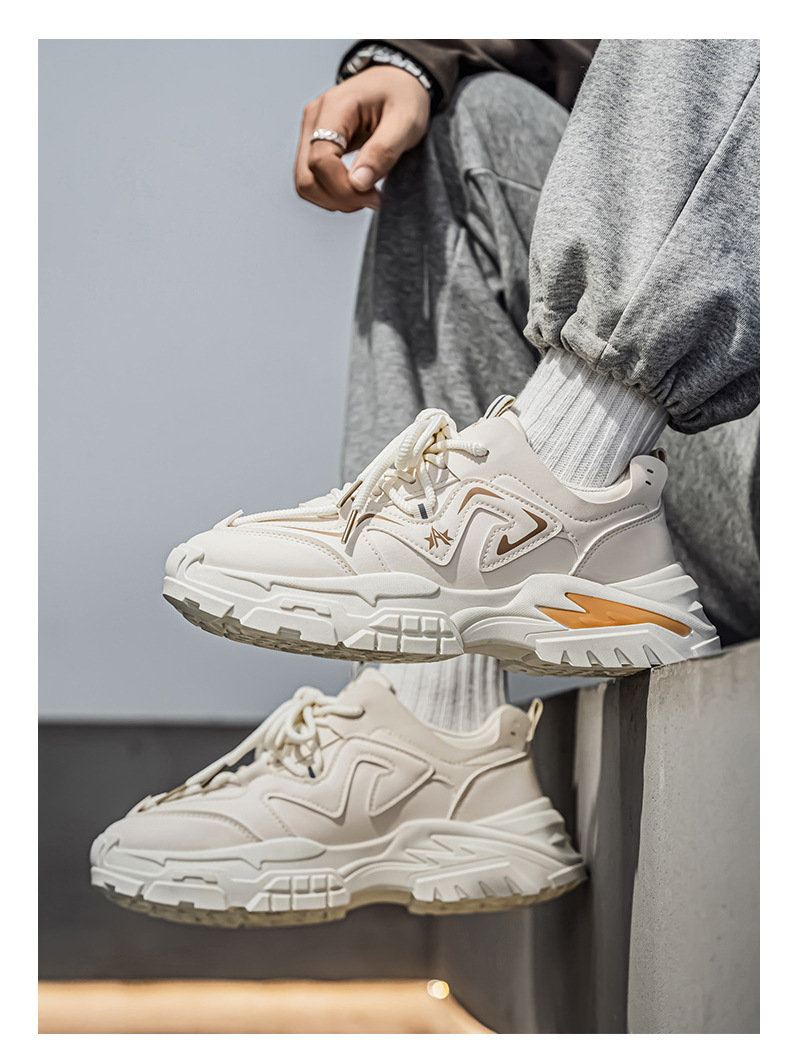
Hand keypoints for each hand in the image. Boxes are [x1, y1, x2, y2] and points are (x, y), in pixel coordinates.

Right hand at [295, 65, 430, 212]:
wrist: (397, 81)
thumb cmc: (403, 96)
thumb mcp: (405, 121)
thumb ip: (383, 151)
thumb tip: (358, 183)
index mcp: (334, 107)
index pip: (321, 159)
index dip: (343, 187)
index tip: (374, 196)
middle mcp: (314, 120)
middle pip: (307, 176)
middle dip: (339, 198)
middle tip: (372, 199)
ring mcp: (310, 133)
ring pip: (305, 183)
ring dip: (334, 200)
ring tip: (366, 195)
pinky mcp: (314, 146)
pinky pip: (312, 181)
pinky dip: (331, 194)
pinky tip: (356, 190)